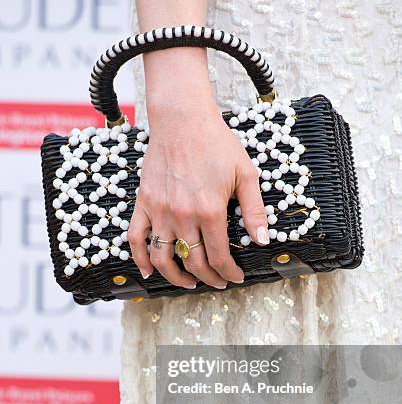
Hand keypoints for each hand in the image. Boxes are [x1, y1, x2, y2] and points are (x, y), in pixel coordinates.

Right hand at [128, 58, 268, 288]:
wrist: (183, 120)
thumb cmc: (216, 143)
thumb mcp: (246, 174)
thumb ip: (254, 210)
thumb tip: (262, 240)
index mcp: (209, 210)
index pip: (219, 256)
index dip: (229, 273)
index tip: (235, 277)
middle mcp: (182, 215)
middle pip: (193, 261)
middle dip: (208, 278)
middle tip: (217, 281)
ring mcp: (159, 211)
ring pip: (163, 258)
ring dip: (176, 277)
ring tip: (188, 283)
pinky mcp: (144, 203)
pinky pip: (136, 238)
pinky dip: (140, 259)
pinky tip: (149, 272)